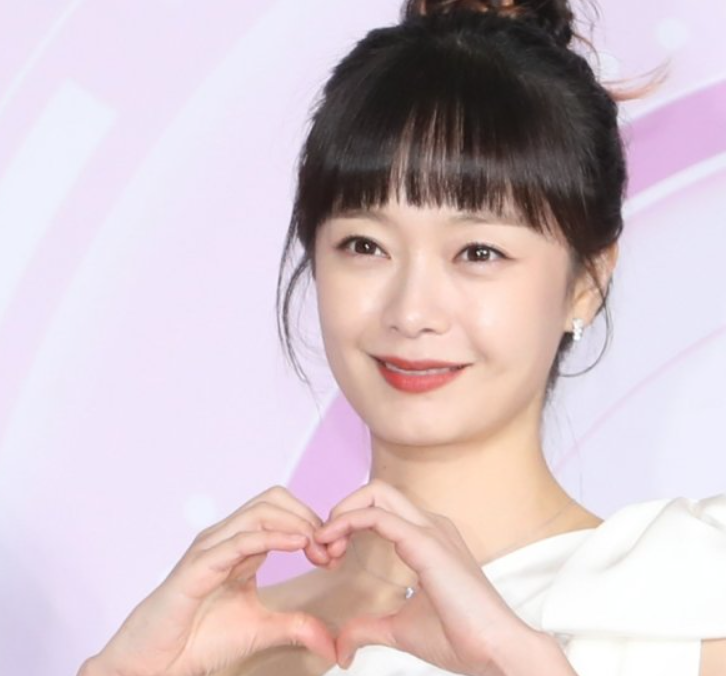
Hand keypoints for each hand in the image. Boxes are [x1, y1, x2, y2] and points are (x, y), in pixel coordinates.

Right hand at [84, 486, 337, 675]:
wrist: (156, 664)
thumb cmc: (200, 641)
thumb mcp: (261, 629)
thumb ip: (296, 627)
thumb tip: (332, 644)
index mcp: (240, 545)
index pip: (281, 510)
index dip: (312, 523)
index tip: (334, 553)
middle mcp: (225, 538)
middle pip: (273, 499)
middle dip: (308, 516)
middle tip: (330, 549)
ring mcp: (211, 548)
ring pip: (259, 511)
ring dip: (297, 524)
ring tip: (319, 549)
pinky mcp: (198, 566)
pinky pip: (239, 540)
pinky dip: (273, 537)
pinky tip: (298, 545)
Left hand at [314, 479, 541, 674]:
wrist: (496, 652)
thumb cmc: (459, 638)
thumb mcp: (400, 629)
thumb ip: (368, 628)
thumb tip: (341, 646)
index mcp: (427, 537)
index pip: (379, 508)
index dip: (347, 523)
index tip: (328, 556)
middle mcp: (429, 524)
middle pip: (376, 490)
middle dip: (342, 510)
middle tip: (323, 547)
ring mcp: (430, 529)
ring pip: (376, 492)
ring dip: (342, 514)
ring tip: (324, 547)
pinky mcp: (426, 542)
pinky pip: (378, 516)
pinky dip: (348, 522)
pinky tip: (331, 544)